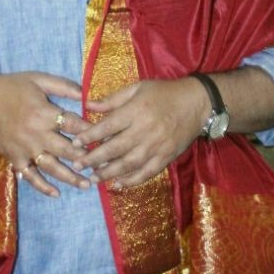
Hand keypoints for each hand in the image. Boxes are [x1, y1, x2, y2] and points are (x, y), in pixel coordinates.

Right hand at [0, 69, 94, 198]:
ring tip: (86, 185)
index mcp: (44, 113)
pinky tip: (56, 193)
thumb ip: (62, 86)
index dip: (90, 132)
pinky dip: (42, 186)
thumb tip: (86, 95)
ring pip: (51, 167)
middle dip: (85, 159)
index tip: (105, 139)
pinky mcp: (14, 158)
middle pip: (66, 151)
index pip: (73, 125)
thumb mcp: (38, 79)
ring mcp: (24, 149)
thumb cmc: (12, 87)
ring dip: (70, 177)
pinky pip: (30, 176)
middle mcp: (36, 134)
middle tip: (101, 166)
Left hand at [72, 78, 205, 188]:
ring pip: (128, 164)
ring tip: (93, 178)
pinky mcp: (166, 157)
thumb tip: (88, 105)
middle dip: (94, 158)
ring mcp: (156, 146)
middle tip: (78, 165)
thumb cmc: (164, 92)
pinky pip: (146, 173)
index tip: (75, 143)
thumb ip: (113, 99)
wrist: (198, 103)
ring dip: (109, 173)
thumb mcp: (138, 88)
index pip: (107, 126)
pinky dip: (131, 181)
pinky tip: (118, 185)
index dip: (89, 136)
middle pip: (115, 148)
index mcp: (136, 110)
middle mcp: (145, 130)